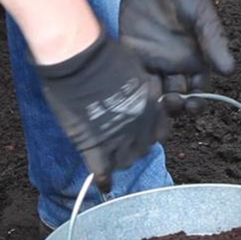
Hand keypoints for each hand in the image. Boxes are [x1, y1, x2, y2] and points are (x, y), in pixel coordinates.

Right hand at [36, 32, 167, 191]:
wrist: (79, 58)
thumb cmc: (105, 55)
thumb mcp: (137, 70)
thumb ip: (143, 89)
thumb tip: (141, 96)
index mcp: (153, 105)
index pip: (161, 130)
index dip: (150, 131)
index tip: (141, 129)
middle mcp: (142, 124)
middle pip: (146, 147)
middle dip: (137, 146)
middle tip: (124, 143)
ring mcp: (120, 136)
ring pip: (128, 160)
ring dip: (122, 160)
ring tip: (113, 159)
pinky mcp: (95, 145)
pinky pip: (103, 171)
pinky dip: (103, 180)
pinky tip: (103, 184)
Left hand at [120, 0, 233, 114]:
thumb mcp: (204, 17)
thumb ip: (214, 43)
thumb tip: (230, 71)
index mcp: (197, 61)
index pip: (198, 91)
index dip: (197, 103)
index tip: (193, 106)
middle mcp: (176, 66)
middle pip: (176, 97)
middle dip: (175, 108)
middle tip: (172, 104)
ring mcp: (153, 61)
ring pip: (154, 92)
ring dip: (154, 104)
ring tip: (153, 106)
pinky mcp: (132, 53)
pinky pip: (132, 76)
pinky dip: (133, 89)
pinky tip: (133, 95)